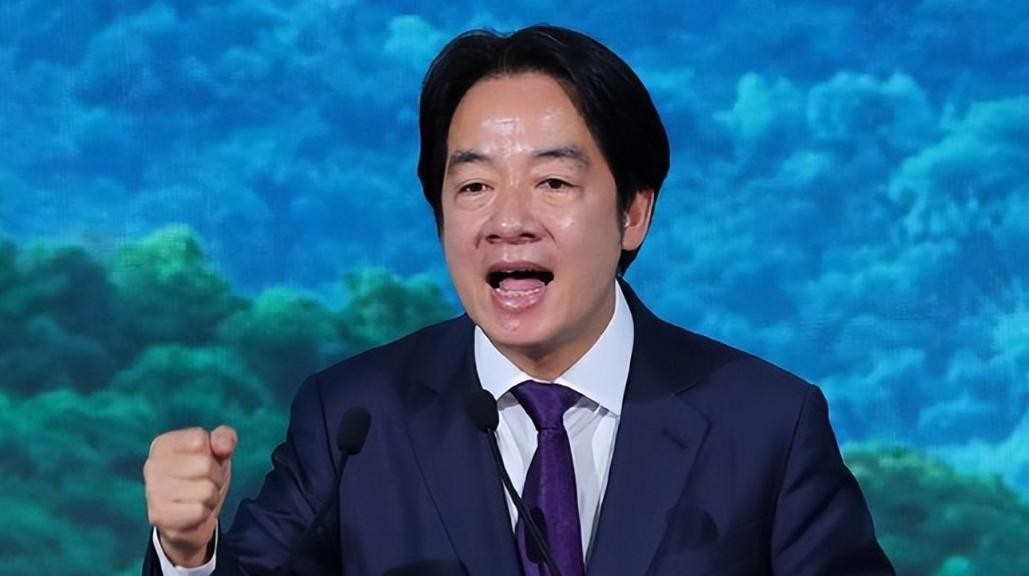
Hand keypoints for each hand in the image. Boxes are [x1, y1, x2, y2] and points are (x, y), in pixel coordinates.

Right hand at [144, 425, 236, 567]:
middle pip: (205, 465)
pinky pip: (199, 512)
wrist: (189, 519)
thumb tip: (224, 446)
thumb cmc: (202, 478)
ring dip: (210, 498)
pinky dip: (204, 514)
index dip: (213, 453)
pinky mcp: (159, 516)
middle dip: (215, 478)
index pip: (200, 439)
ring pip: (206, 490)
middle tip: (204, 484)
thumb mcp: (218, 453)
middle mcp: (153, 465)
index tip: (205, 463)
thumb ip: (225, 438)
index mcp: (163, 444)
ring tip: (198, 499)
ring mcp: (153, 491)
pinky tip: (192, 513)